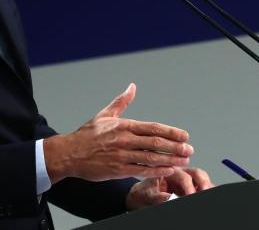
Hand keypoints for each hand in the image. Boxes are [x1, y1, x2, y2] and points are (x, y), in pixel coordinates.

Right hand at [43, 83, 192, 183]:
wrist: (68, 153)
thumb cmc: (86, 135)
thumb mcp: (104, 115)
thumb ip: (121, 102)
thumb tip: (132, 87)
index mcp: (123, 125)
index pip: (152, 128)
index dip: (171, 132)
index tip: (185, 135)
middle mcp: (123, 139)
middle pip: (156, 143)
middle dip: (176, 147)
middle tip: (190, 150)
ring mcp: (121, 155)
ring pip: (151, 158)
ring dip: (170, 160)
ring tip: (184, 161)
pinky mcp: (117, 170)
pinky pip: (141, 170)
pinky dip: (157, 171)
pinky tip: (168, 170)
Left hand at [125, 167, 214, 209]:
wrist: (143, 195)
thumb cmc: (145, 192)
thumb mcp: (148, 194)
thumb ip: (158, 196)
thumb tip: (168, 198)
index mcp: (169, 170)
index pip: (183, 177)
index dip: (188, 187)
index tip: (191, 196)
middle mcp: (181, 173)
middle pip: (197, 173)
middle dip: (203, 182)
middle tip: (205, 191)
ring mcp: (188, 180)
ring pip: (202, 179)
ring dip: (207, 186)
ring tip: (208, 194)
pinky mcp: (192, 187)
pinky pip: (202, 187)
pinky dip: (206, 189)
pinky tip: (206, 195)